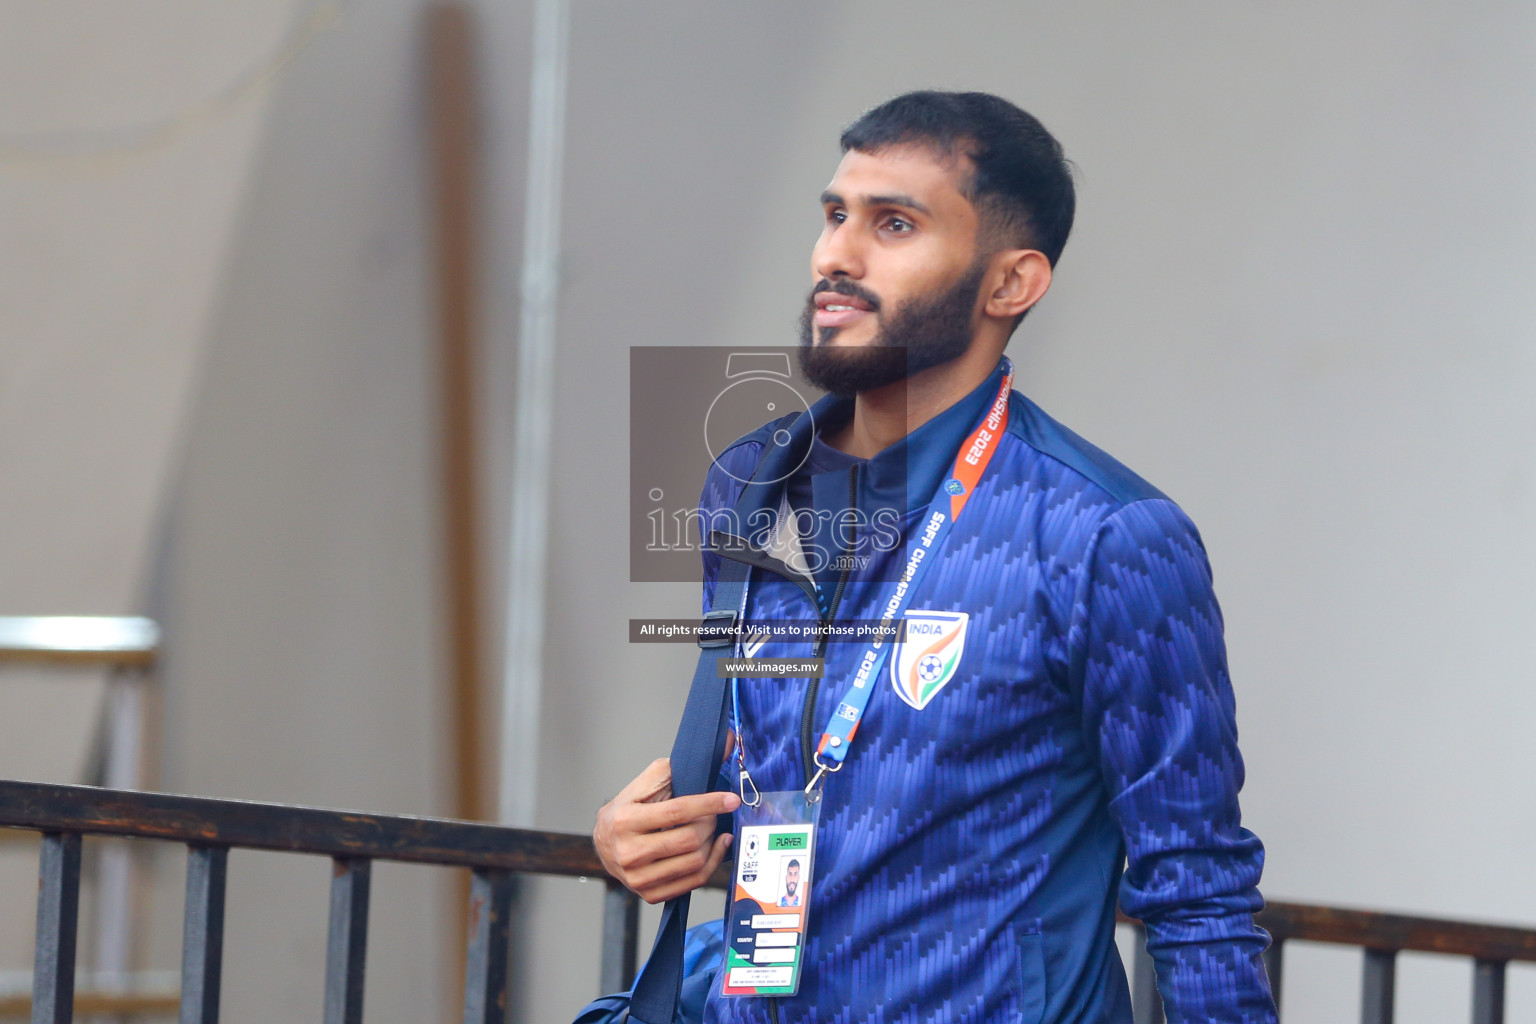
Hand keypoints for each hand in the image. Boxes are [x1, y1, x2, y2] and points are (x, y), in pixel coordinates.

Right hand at [594, 758, 740, 903]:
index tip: (730, 799)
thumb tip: (718, 747)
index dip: (709, 803)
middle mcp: (628, 852)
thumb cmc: (626, 810)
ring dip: (712, 842)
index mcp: (625, 820)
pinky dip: (711, 863)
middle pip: (688, 840)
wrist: (603, 844)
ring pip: (693, 863)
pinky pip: (692, 882)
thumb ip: (673, 769)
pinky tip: (714, 847)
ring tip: (713, 828)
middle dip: (710, 823)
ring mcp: (637, 878)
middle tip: (715, 813)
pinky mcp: (649, 894)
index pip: (676, 811)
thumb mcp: (642, 784)